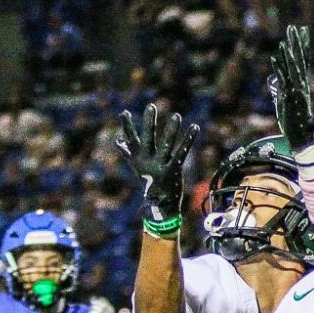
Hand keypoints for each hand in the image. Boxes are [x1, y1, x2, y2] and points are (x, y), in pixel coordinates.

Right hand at [115, 103, 199, 222]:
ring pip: (166, 145)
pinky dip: (188, 139)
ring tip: (176, 116)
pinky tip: (194, 127)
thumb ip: (129, 153)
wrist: (159, 206)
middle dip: (148, 123)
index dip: (128, 127)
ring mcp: (160, 166)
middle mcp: (147, 162)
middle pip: (147, 139)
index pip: (131, 141)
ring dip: (171, 130)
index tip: (124, 113)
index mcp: (138, 160)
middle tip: (151, 106)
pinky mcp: (173, 170)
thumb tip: (118, 141)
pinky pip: (181, 152)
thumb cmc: (149, 183)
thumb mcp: (137, 167)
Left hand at [268, 24, 313, 149]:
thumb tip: (275, 80)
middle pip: (299, 60)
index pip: (303, 60)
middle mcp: (301, 84)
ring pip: (293, 68)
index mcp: (302, 84)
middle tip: (293, 27)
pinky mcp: (290, 97)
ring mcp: (296, 90)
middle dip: (296, 43)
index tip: (302, 30)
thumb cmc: (293, 121)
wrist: (301, 137)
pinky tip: (275, 58)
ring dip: (289, 54)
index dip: (302, 45)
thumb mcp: (284, 101)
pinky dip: (280, 69)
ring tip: (285, 40)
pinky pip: (284, 80)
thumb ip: (280, 89)